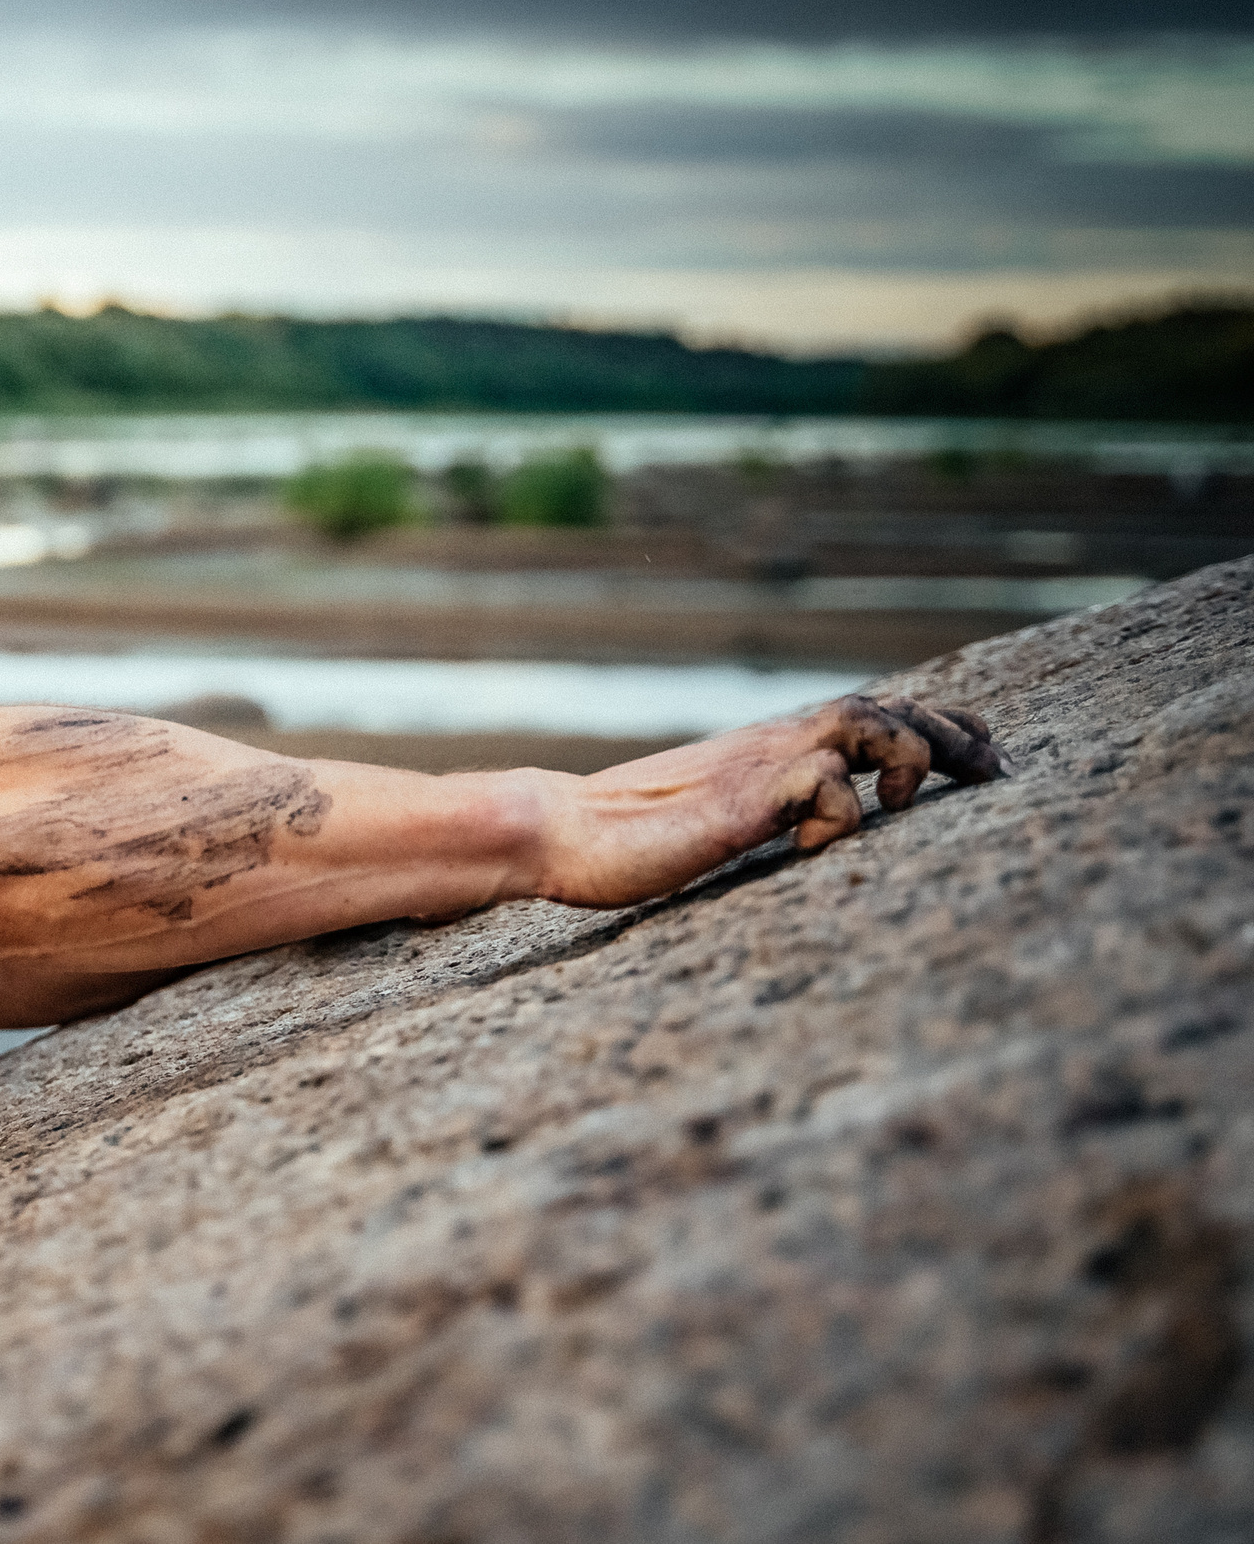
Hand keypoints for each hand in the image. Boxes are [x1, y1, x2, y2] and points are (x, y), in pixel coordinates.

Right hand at [532, 694, 1009, 908]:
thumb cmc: (633, 836)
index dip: (943, 725)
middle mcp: (777, 743)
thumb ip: (773, 805)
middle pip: (889, 709)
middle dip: (955, 737)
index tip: (988, 755)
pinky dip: (840, 821)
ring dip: (907, 759)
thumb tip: (826, 824)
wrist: (562, 832)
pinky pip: (823, 791)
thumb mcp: (724, 813)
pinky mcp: (742, 800)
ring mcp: (760, 766)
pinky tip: (811, 850)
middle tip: (996, 774)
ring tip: (903, 805)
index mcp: (776, 746)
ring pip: (867, 725)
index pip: (876, 711)